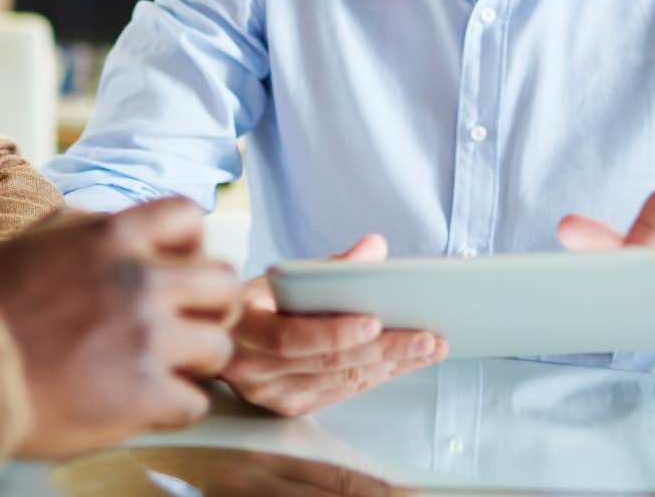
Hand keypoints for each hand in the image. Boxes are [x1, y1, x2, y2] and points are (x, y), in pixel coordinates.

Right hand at [0, 197, 243, 457]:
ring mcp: (146, 337)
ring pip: (218, 346)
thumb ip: (83, 231)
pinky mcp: (143, 394)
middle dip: (209, 306)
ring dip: (194, 361)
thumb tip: (108, 227)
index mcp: (110, 235)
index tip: (176, 271)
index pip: (188, 217)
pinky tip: (145, 406)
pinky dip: (175, 408)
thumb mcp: (34, 240)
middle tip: (186, 327)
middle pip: (222, 282)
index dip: (191, 246)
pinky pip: (196, 403)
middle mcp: (138, 279)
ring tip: (161, 371)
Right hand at [221, 234, 446, 415]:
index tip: (375, 321)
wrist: (226, 335)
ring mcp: (269, 393)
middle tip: (426, 336)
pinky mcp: (288, 406)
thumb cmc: (255, 301)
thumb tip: (375, 248)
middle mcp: (250, 367)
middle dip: (383, 349)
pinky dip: (376, 376)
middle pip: (325, 363)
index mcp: (242, 326)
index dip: (333, 332)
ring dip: (390, 365)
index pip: (289, 337)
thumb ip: (329, 266)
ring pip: (339, 380)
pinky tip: (402, 362)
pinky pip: (340, 392)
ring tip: (428, 347)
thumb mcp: (281, 277)